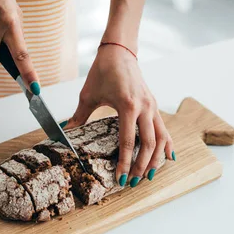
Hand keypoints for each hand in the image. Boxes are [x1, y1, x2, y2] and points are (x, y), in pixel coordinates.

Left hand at [65, 45, 174, 186]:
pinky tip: (168, 158)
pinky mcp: (154, 106)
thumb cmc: (103, 71)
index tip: (120, 178)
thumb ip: (79, 117)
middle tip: (133, 182)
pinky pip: (164, 129)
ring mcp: (152, 106)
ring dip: (155, 159)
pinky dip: (167, 144)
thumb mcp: (88, 95)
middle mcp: (144, 107)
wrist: (119, 51)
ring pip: (161, 139)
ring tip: (148, 175)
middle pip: (148, 144)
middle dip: (141, 166)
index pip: (128, 141)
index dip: (125, 162)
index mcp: (127, 105)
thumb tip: (65, 134)